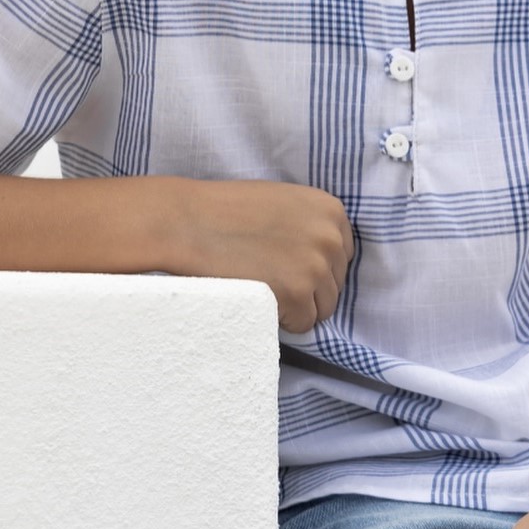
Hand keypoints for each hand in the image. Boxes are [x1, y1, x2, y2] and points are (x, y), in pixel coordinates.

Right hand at [167, 178, 354, 333]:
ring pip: (323, 308)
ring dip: (296, 306)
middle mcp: (331, 236)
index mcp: (330, 210)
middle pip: (335, 285)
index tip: (286, 264)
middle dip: (305, 288)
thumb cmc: (227, 212)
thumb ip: (311, 226)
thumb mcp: (284, 204)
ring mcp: (317, 266)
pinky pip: (303, 324)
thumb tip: (326, 261)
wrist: (188, 222)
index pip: (341, 257)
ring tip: (262, 285)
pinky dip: (283, 320)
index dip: (313, 266)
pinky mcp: (299, 293)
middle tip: (268, 275)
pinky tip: (259, 297)